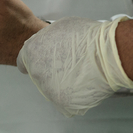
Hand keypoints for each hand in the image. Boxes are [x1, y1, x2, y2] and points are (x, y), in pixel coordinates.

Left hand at [17, 16, 132, 116]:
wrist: (109, 54)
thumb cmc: (88, 37)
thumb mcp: (60, 27)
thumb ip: (46, 39)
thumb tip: (47, 45)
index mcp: (32, 52)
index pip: (23, 63)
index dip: (36, 61)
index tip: (44, 62)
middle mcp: (36, 73)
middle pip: (40, 77)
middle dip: (51, 72)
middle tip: (70, 66)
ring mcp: (49, 91)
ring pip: (53, 90)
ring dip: (63, 84)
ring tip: (81, 73)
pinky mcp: (64, 104)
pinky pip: (66, 103)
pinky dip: (75, 97)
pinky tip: (85, 84)